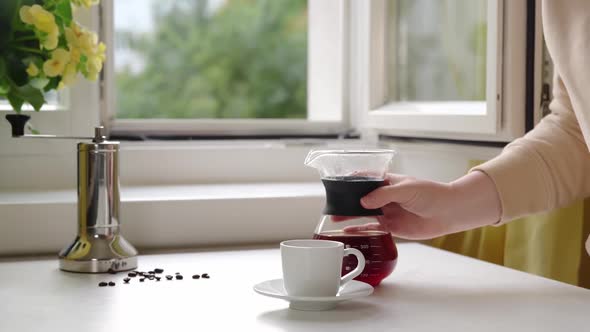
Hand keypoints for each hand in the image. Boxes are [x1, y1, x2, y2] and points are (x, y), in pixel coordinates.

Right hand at [342, 171, 501, 239]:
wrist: (449, 212)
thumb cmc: (432, 194)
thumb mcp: (406, 189)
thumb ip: (383, 195)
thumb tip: (363, 201)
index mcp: (388, 182)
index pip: (365, 179)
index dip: (350, 181)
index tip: (336, 184)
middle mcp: (385, 197)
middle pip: (360, 197)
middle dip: (346, 200)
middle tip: (331, 204)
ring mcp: (388, 211)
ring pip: (363, 213)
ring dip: (349, 215)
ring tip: (333, 218)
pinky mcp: (392, 226)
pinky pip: (372, 228)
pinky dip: (359, 230)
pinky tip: (348, 231)